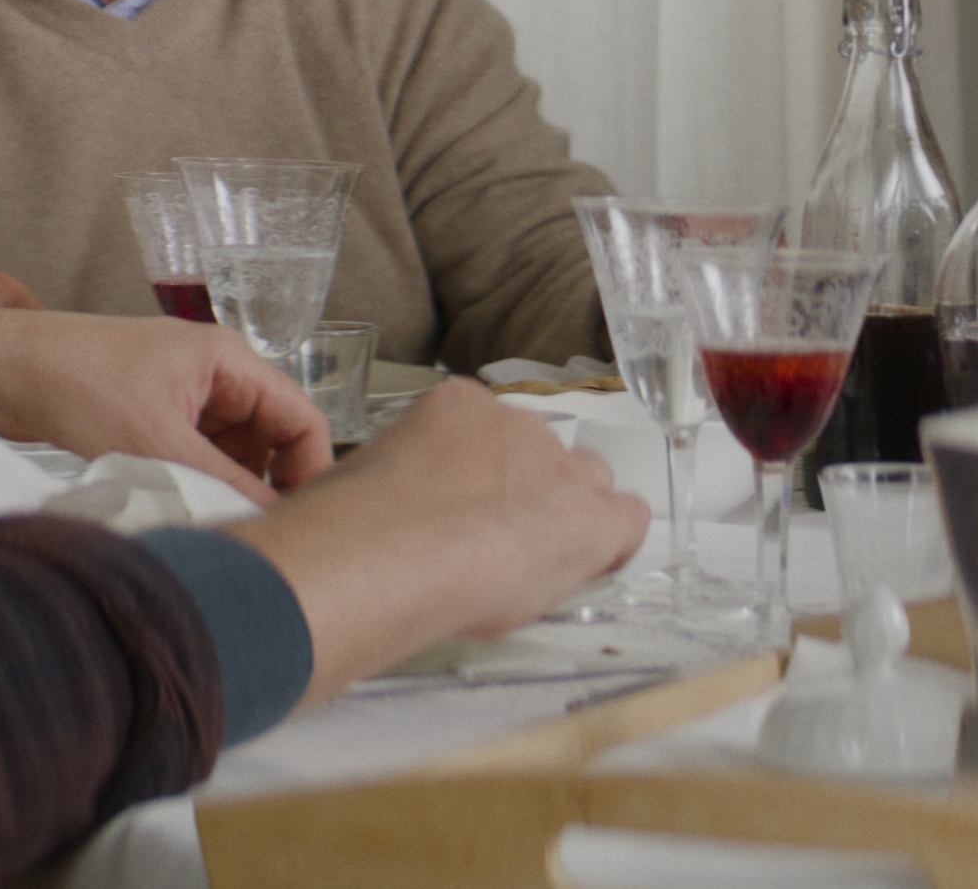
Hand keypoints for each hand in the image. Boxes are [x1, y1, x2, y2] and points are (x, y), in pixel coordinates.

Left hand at [0, 310, 334, 503]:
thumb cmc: (70, 382)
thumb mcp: (154, 442)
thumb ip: (219, 484)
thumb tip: (268, 525)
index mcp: (229, 359)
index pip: (303, 419)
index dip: (309, 473)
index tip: (296, 522)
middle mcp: (214, 371)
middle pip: (271, 438)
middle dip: (263, 486)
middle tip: (246, 533)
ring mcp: (183, 392)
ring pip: (232, 452)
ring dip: (223, 487)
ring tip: (202, 522)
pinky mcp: (153, 412)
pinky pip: (196, 454)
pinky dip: (192, 482)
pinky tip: (172, 507)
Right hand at [226, 380, 649, 696]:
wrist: (384, 553)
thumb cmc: (351, 526)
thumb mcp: (364, 479)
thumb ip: (404, 476)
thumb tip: (396, 502)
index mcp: (458, 406)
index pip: (494, 434)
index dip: (490, 479)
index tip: (471, 512)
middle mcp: (517, 423)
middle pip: (546, 456)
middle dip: (533, 495)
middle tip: (498, 544)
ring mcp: (559, 465)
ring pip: (588, 485)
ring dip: (568, 519)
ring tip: (531, 567)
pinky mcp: (590, 514)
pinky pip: (626, 521)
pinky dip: (613, 547)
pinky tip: (588, 570)